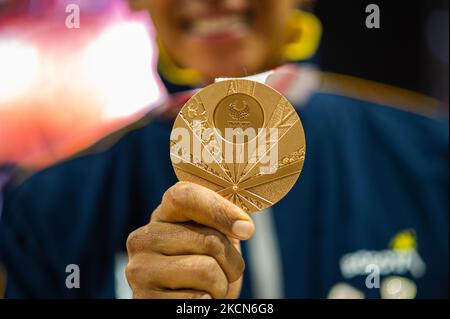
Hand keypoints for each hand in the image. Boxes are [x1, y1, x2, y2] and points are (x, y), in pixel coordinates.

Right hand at [125, 181, 254, 298]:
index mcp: (162, 215)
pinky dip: (208, 304)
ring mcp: (140, 270)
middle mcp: (144, 239)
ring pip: (207, 271)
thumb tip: (244, 226)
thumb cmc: (205, 268)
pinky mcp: (144, 300)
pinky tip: (193, 301)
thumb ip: (223, 220)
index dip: (220, 209)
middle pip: (209, 240)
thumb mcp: (214, 237)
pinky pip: (198, 299)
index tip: (247, 228)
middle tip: (223, 272)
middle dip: (231, 262)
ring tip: (207, 288)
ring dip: (220, 286)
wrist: (188, 305)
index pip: (185, 196)